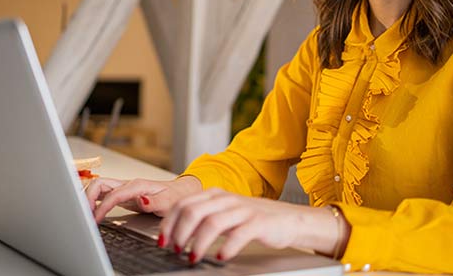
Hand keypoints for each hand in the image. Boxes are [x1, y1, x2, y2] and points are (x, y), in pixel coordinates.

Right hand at [86, 176, 202, 222]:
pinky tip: (90, 211)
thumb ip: (155, 201)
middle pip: (99, 184)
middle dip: (87, 197)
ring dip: (87, 198)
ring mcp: (124, 189)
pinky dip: (93, 201)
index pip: (113, 194)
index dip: (102, 207)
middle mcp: (128, 185)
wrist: (180, 192)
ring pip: (98, 187)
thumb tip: (141, 200)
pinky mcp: (122, 195)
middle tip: (83, 215)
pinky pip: (103, 194)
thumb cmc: (175, 195)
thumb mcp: (169, 201)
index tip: (95, 220)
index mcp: (137, 185)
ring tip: (83, 213)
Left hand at [158, 188, 344, 262]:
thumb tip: (174, 234)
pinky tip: (221, 257)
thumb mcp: (224, 214)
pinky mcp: (258, 223)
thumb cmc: (254, 220)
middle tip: (174, 250)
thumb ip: (203, 219)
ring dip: (197, 242)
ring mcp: (242, 210)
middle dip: (179, 233)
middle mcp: (226, 199)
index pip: (182, 204)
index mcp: (214, 195)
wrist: (289, 219)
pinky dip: (227, 247)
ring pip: (212, 222)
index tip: (162, 240)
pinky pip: (239, 234)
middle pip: (193, 211)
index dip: (168, 223)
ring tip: (192, 257)